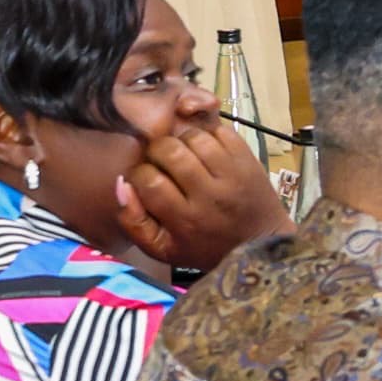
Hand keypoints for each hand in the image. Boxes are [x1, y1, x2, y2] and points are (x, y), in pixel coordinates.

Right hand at [117, 117, 290, 271]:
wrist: (260, 244)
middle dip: (156, 151)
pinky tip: (203, 149)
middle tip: (159, 161)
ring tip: (181, 153)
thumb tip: (121, 184)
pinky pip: (221, 132)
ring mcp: (233, 174)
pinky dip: (207, 134)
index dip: (138, 173)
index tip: (142, 178)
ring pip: (195, 137)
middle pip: (170, 152)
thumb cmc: (204, 247)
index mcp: (186, 219)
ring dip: (181, 140)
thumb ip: (133, 222)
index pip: (149, 180)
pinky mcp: (249, 160)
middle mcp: (210, 194)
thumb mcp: (162, 248)